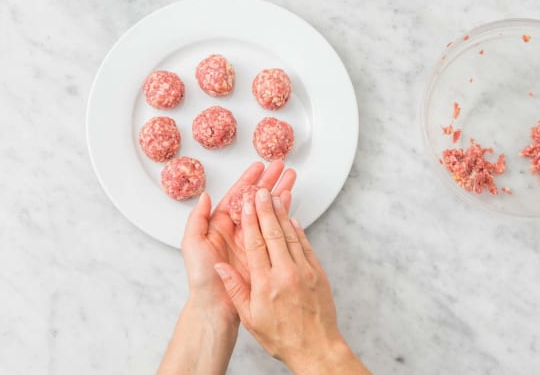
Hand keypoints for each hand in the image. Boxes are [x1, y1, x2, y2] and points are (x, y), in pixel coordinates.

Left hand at [181, 161, 295, 323]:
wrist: (216, 306)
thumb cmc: (202, 278)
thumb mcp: (192, 245)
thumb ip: (197, 219)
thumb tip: (205, 196)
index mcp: (221, 224)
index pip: (237, 196)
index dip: (249, 180)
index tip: (259, 167)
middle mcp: (238, 229)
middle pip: (256, 199)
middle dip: (269, 181)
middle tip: (280, 166)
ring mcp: (252, 239)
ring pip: (267, 209)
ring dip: (279, 193)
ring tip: (290, 177)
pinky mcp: (264, 251)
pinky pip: (275, 228)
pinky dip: (284, 214)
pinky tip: (290, 202)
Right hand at [214, 189, 368, 373]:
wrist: (316, 348)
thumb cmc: (282, 337)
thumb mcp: (251, 317)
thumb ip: (235, 289)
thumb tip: (221, 268)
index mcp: (266, 283)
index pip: (255, 244)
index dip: (249, 221)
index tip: (246, 204)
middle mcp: (286, 273)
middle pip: (273, 233)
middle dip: (265, 209)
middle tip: (260, 190)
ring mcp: (305, 271)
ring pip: (291, 235)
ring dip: (282, 214)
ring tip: (275, 196)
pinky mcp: (318, 273)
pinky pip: (306, 246)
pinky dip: (298, 230)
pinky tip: (293, 220)